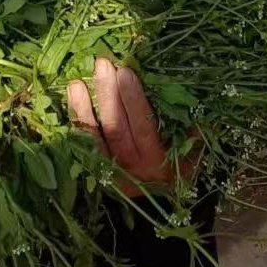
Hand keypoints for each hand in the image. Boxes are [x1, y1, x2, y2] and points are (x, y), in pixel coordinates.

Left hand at [66, 58, 197, 194]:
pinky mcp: (96, 172)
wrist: (160, 201)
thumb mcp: (192, 150)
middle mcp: (133, 169)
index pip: (143, 127)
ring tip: (78, 81)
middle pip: (117, 129)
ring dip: (85, 108)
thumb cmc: (180, 165)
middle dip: (108, 95)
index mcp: (158, 161)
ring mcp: (111, 172)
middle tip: (103, 65)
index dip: (133, 100)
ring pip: (95, 138)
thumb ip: (192, 127)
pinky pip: (82, 147)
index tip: (126, 72)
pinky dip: (76, 124)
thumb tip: (194, 93)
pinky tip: (71, 102)